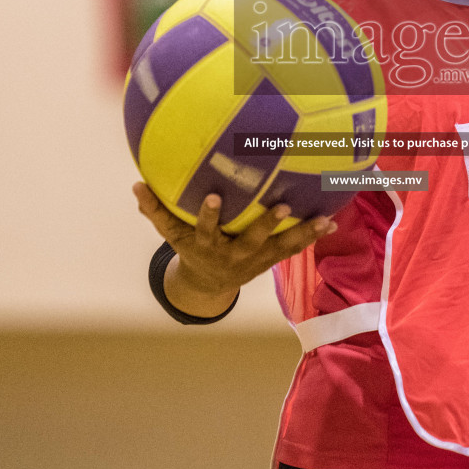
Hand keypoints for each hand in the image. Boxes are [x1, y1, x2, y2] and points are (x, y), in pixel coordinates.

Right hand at [132, 183, 335, 314]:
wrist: (208, 284)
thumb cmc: (189, 246)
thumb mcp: (170, 233)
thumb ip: (155, 210)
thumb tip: (136, 184)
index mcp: (206, 245)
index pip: (205, 230)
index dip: (209, 216)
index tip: (213, 198)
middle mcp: (233, 254)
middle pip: (251, 240)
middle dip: (266, 225)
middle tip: (281, 206)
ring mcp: (255, 259)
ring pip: (281, 248)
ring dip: (301, 234)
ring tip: (322, 220)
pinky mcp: (270, 261)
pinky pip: (293, 249)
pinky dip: (312, 236)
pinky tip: (332, 221)